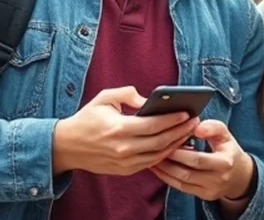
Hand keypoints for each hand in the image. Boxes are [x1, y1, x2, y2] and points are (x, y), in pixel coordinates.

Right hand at [53, 86, 199, 175]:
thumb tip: (150, 100)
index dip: (173, 119)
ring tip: (188, 132)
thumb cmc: (87, 118)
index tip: (187, 112)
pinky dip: (165, 154)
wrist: (68, 146)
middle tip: (195, 121)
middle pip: (161, 141)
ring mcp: (125, 162)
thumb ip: (129, 93)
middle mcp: (124, 148)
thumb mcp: (105, 97)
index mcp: (119, 128)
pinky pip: (151, 163)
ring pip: (159, 154)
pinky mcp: (125, 170)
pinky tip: (174, 144)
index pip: (154, 124)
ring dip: (176, 143)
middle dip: (180, 131)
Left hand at [150, 120, 254, 201]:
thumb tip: (196, 127)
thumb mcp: (225, 134)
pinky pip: (181, 188)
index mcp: (225, 162)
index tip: (167, 141)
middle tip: (155, 148)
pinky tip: (158, 168)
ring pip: (182, 181)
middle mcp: (218, 179)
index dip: (180, 152)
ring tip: (153, 157)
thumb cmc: (228, 150)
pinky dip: (167, 178)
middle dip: (169, 161)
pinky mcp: (203, 195)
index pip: (198, 159)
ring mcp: (210, 190)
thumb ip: (213, 127)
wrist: (239, 175)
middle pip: (187, 172)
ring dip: (165, 170)